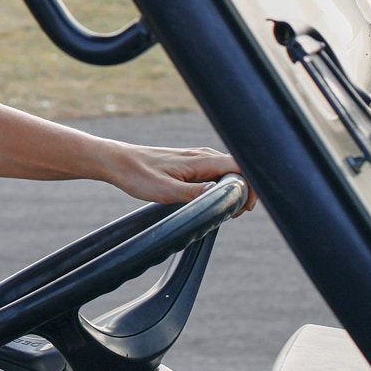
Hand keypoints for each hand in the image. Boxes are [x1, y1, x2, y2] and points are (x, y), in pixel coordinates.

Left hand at [98, 142, 255, 212]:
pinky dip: (221, 187)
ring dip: (233, 190)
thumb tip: (218, 195)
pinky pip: (217, 173)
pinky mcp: (192, 164)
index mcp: (201, 160)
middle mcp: (203, 156)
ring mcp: (198, 158)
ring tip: (224, 211)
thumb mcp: (164, 191)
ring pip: (229, 172)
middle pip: (240, 170)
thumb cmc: (138, 175)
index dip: (251, 186)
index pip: (241, 167)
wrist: (118, 162)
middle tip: (234, 214)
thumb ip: (193, 193)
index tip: (244, 207)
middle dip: (245, 192)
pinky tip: (211, 201)